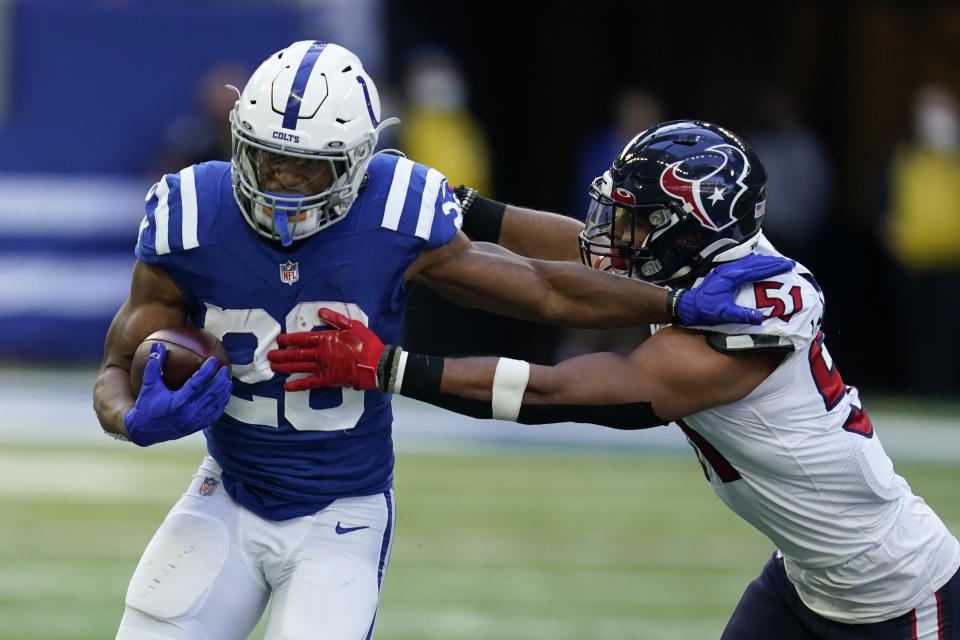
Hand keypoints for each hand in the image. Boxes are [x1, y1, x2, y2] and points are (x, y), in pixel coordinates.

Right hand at [124, 343, 232, 445]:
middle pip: (211, 393)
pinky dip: (221, 405)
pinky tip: (224, 396)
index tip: (214, 360)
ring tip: (228, 380)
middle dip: (221, 380)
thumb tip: (158, 345)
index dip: (208, 370)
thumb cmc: (146, 405)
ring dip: (224, 392)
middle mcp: (189, 412)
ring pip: (215, 405)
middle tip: (225, 368)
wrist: (144, 431)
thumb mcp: (149, 384)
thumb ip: (154, 365)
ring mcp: (194, 421)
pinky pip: (214, 415)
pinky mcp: (196, 427)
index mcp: (178, 402)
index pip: (198, 383)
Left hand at [267, 308, 383, 391]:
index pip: (303, 338)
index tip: (279, 339)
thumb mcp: (353, 326)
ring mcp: (323, 367)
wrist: (376, 365)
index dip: (289, 339)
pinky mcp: (327, 380)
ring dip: (285, 366)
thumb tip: (321, 311)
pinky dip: (297, 385)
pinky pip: (309, 383)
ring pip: (299, 366)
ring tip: (273, 366)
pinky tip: (286, 386)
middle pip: (297, 353)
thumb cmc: (366, 344)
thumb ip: (335, 319)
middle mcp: (321, 353)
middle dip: (282, 353)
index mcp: (326, 339)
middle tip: (270, 355)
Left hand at [674, 254, 795, 325]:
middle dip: (773, 262)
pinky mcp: (721, 274)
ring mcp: (724, 270)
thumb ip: (741, 315)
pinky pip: (742, 265)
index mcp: (731, 277)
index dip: (774, 267)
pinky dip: (753, 264)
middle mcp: (729, 270)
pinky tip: (757, 266)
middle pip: (755, 262)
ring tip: (776, 262)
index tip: (788, 265)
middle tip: (788, 262)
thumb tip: (760, 318)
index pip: (758, 269)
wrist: (686, 306)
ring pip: (749, 262)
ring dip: (763, 262)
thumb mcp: (723, 314)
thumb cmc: (704, 310)